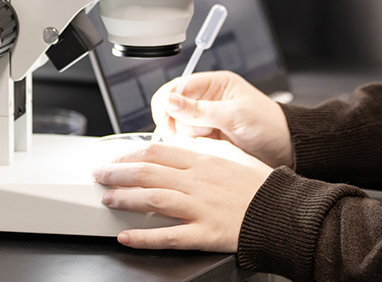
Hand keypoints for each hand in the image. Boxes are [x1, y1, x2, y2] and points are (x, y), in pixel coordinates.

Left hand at [93, 137, 272, 250]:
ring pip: (153, 199)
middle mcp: (198, 181)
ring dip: (125, 198)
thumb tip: (183, 145)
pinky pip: (168, 236)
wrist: (283, 211)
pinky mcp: (204, 233)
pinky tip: (126, 237)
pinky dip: (144, 237)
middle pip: (148, 172)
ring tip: (107, 198)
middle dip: (118, 172)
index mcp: (204, 160)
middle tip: (98, 174)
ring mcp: (200, 208)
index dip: (130, 154)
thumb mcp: (233, 156)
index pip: (158, 151)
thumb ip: (206, 150)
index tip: (114, 157)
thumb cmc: (261, 185)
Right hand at [151, 70, 292, 167]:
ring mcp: (207, 121)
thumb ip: (201, 110)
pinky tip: (209, 149)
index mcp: (215, 84)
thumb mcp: (235, 115)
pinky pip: (188, 143)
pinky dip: (193, 148)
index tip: (166, 120)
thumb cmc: (269, 125)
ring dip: (189, 138)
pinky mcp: (208, 140)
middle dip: (181, 124)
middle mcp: (207, 100)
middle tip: (200, 133)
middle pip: (173, 110)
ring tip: (211, 141)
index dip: (167, 103)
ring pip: (179, 129)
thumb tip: (170, 101)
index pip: (177, 87)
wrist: (286, 149)